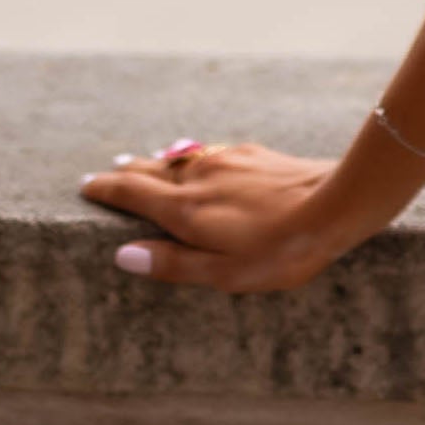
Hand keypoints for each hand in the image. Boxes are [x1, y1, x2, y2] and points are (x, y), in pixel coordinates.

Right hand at [79, 138, 363, 295]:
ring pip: (181, 158)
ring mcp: (230, 160)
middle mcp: (200, 177)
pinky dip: (192, 155)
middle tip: (105, 173)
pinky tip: (200, 156)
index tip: (86, 186)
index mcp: (186, 209)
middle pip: (151, 170)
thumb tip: (124, 255)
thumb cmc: (283, 249)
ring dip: (157, 161)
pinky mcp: (256, 154)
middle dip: (125, 172)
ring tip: (142, 162)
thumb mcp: (226, 273)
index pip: (132, 193)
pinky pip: (211, 152)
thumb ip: (174, 264)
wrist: (338, 201)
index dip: (105, 190)